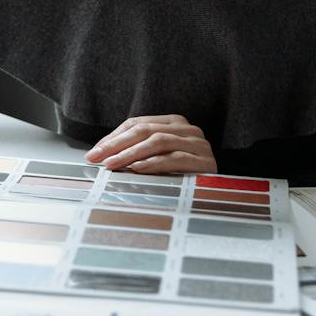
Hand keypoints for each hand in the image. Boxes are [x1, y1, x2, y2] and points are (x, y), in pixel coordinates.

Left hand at [83, 114, 216, 174]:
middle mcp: (188, 129)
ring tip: (112, 165)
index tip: (93, 153)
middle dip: (117, 145)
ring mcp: (198, 144)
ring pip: (158, 142)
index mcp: (174, 123)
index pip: (137, 124)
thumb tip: (102, 155)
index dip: (113, 137)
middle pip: (145, 130)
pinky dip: (154, 163)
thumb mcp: (158, 157)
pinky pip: (175, 159)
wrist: (221, 192)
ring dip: (131, 154)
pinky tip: (137, 169)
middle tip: (97, 158)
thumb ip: (137, 150)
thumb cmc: (183, 174)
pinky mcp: (206, 161)